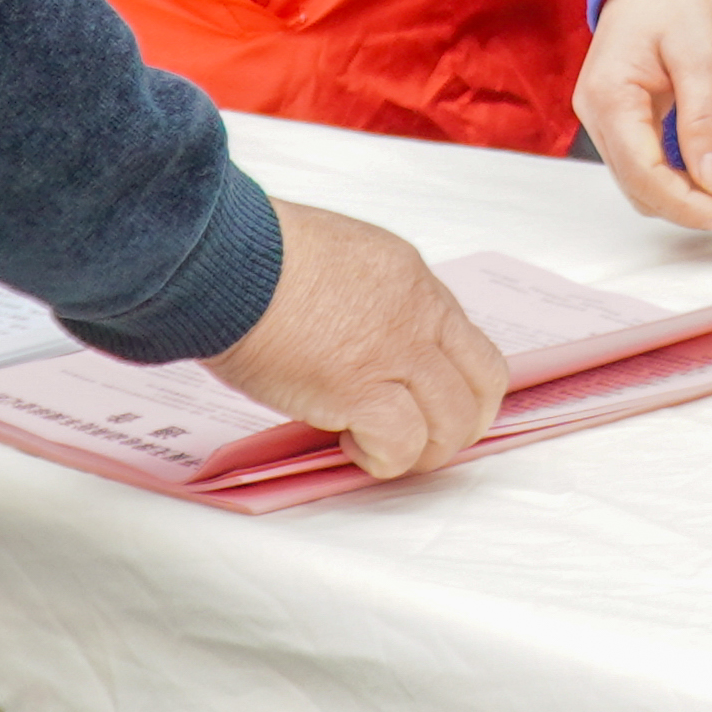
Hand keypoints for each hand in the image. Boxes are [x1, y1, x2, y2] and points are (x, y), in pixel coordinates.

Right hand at [205, 202, 511, 476]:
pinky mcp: (362, 390)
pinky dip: (382, 458)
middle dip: (460, 423)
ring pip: (454, 421)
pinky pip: (402, 444)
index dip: (454, 382)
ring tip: (379, 448)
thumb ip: (362, 295)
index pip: (466, 340)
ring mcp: (396, 352)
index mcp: (409, 278)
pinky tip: (348, 443)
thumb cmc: (255, 254)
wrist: (228, 258)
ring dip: (423, 449)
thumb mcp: (334, 255)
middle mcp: (417, 314)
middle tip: (421, 439)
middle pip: (482, 384)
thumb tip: (356, 337)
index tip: (424, 400)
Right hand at [575, 0, 711, 230]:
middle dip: (695, 207)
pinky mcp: (619, 118)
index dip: (690, 204)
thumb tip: (711, 181)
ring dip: (690, 198)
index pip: (645, 175)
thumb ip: (702, 120)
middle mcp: (596, 114)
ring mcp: (602, 118)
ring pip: (643, 183)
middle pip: (641, 188)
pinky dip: (680, 179)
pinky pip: (646, 164)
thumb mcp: (698, 54)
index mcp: (609, 98)